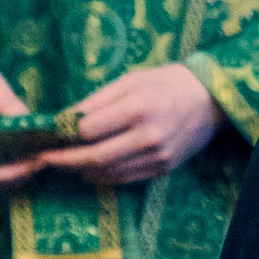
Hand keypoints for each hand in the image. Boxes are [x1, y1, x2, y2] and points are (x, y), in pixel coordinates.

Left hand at [36, 62, 224, 185]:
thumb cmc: (166, 83)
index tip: (48, 136)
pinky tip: (91, 170)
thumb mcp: (130, 80)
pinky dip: (104, 177)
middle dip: (67, 160)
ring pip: (110, 172)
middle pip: (96, 157)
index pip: (90, 130)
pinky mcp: (164, 168)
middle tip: (47, 158)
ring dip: (83, 170)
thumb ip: (96, 101)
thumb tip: (64, 119)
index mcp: (138, 107)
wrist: (210, 99)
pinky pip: (127, 178)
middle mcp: (149, 135)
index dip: (65, 136)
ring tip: (66, 163)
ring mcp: (159, 156)